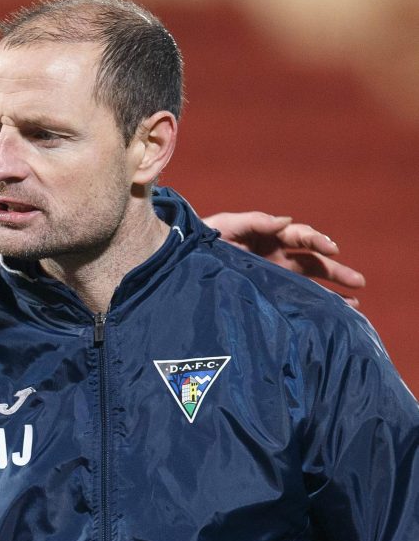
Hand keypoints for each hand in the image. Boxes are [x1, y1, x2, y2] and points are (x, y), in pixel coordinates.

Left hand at [205, 211, 365, 303]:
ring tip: (353, 306)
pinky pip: (288, 300)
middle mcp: (275, 258)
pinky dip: (307, 307)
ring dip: (330, 293)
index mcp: (270, 238)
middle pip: (312, 263)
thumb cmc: (203, 239)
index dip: (318, 241)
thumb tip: (287, 222)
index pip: (301, 238)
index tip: (332, 249)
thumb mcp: (226, 224)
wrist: (181, 261)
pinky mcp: (261, 293)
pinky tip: (324, 318)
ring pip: (306, 284)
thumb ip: (256, 222)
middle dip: (335, 272)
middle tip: (359, 282)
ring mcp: (270, 277)